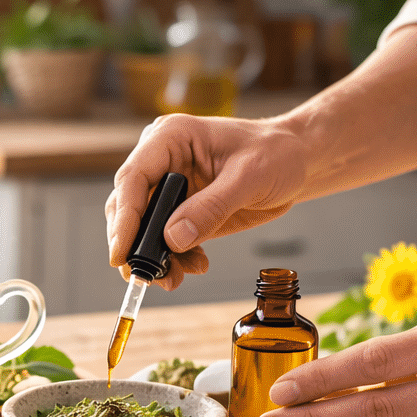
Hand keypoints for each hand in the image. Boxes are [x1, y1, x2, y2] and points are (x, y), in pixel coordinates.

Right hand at [105, 114, 308, 289]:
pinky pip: (162, 240)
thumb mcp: (250, 177)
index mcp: (170, 138)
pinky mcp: (179, 210)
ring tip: (175, 278)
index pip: (132, 179)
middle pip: (128, 207)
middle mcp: (161, 161)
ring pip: (141, 229)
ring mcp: (168, 187)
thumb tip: (172, 238)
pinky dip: (172, 259)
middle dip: (135, 246)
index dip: (124, 219)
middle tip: (146, 277)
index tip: (121, 254)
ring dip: (153, 259)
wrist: (294, 163)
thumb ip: (211, 207)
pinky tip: (194, 265)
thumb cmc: (276, 154)